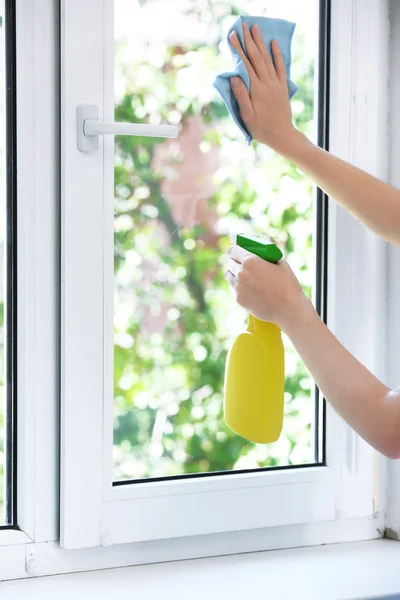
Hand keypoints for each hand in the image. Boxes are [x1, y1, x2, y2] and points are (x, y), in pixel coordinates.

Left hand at [225, 244, 309, 330]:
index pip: (233, 250)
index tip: (236, 251)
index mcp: (250, 261)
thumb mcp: (281, 264)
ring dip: (234, 273)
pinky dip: (240, 287)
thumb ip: (269, 258)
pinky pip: (235, 289)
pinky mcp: (239, 299)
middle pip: (229, 263)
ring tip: (242, 275)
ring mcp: (238, 287)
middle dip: (234, 261)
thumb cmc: (288, 285)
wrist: (288, 309)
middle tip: (240, 263)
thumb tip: (265, 255)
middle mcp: (241, 273)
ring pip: (229, 276)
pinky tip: (249, 289)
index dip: (234, 250)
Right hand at [229, 22, 297, 152]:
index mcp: (256, 90)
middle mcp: (267, 83)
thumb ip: (241, 96)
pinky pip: (280, 67)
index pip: (245, 65)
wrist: (282, 135)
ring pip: (267, 59)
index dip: (238, 50)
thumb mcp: (247, 116)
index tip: (232, 36)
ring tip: (255, 29)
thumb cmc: (261, 129)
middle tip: (243, 26)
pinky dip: (276, 54)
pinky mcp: (282, 87)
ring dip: (261, 43)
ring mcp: (276, 84)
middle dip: (249, 40)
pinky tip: (273, 43)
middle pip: (256, 57)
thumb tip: (234, 77)